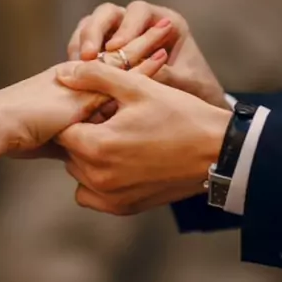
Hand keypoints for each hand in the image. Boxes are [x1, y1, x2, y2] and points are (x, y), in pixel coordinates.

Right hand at [0, 21, 171, 156]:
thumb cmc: (15, 135)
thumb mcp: (51, 138)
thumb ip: (70, 140)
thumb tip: (82, 156)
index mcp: (68, 86)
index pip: (103, 69)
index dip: (125, 61)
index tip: (146, 51)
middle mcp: (77, 77)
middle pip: (115, 56)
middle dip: (138, 42)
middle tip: (163, 27)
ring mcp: (83, 80)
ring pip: (121, 58)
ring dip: (145, 44)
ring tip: (168, 29)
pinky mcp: (87, 87)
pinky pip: (121, 73)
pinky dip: (143, 66)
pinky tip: (163, 56)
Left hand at [56, 61, 230, 214]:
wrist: (218, 152)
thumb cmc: (181, 116)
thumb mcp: (139, 87)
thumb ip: (96, 76)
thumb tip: (64, 74)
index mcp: (97, 146)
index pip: (63, 129)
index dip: (79, 114)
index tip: (100, 107)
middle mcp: (98, 177)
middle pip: (69, 151)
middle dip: (83, 134)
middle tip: (112, 120)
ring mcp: (111, 196)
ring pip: (79, 172)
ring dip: (90, 157)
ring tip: (120, 139)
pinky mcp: (124, 208)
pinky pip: (92, 195)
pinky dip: (98, 180)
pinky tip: (121, 162)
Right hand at [67, 0, 228, 109]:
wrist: (194, 111)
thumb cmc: (195, 90)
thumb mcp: (186, 83)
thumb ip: (166, 75)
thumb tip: (139, 72)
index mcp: (164, 21)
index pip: (139, 12)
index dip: (126, 27)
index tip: (116, 48)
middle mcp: (139, 23)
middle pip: (108, 13)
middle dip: (95, 31)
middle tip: (88, 56)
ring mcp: (119, 35)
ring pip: (91, 26)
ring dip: (81, 43)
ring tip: (76, 66)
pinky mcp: (104, 52)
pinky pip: (84, 45)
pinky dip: (77, 57)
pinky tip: (75, 76)